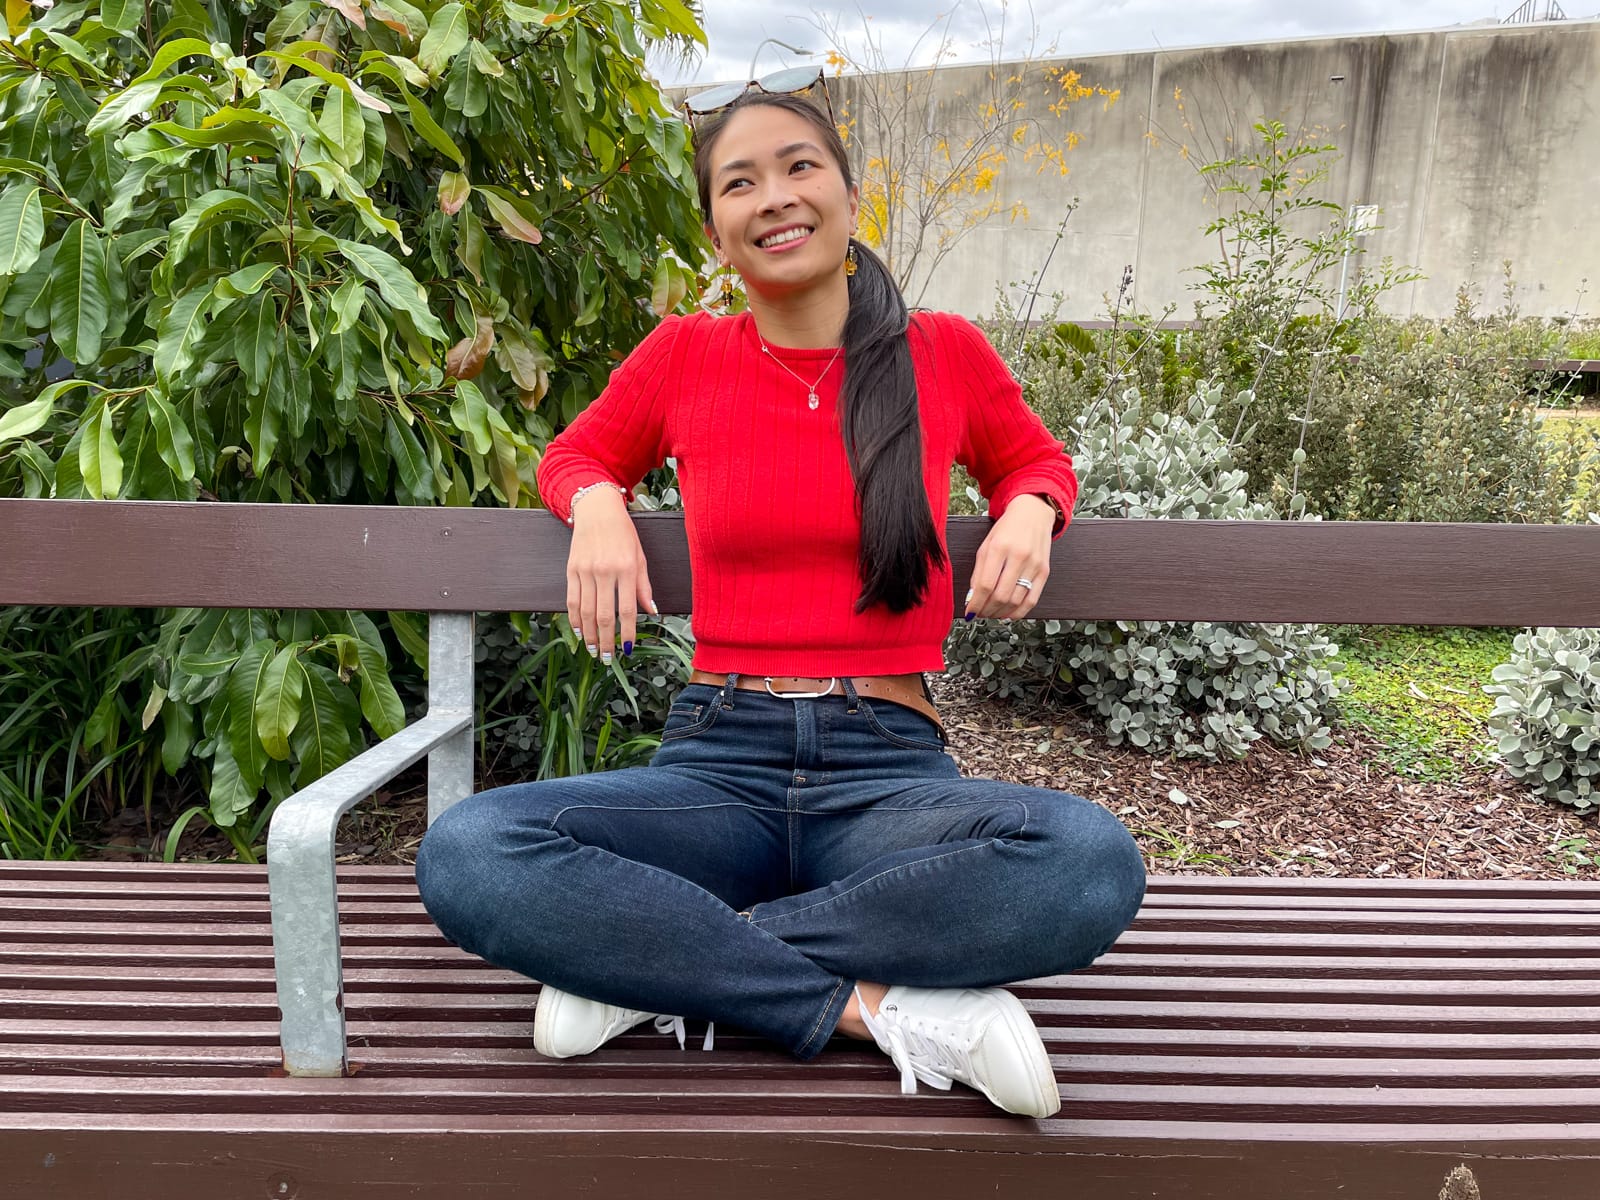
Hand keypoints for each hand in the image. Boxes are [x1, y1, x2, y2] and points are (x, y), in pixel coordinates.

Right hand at [566, 488, 656, 662]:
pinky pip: (572, 600)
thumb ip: (644, 586)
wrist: (597, 510)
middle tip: (606, 658)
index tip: (628, 649)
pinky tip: (579, 631)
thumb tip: (652, 611)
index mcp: (626, 569)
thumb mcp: (640, 557)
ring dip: (589, 634)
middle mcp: (604, 571)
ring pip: (586, 612)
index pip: (628, 609)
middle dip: (605, 641)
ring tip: (592, 650)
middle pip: (604, 615)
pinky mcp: (571, 569)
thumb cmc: (624, 534)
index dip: (628, 632)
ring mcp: (585, 571)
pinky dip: (574, 619)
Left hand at [964, 494, 1054, 620]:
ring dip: (1000, 613)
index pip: (985, 584)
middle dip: (987, 610)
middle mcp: (1019, 556)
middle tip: (980, 613)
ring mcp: (1034, 565)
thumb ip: (979, 571)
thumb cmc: (1008, 529)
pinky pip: (1032, 600)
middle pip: (1001, 596)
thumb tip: (973, 597)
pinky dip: (1018, 612)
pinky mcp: (1044, 572)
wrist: (1034, 513)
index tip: (969, 612)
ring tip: (991, 613)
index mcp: (999, 548)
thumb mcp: (986, 545)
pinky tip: (1008, 613)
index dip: (976, 603)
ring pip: (1016, 601)